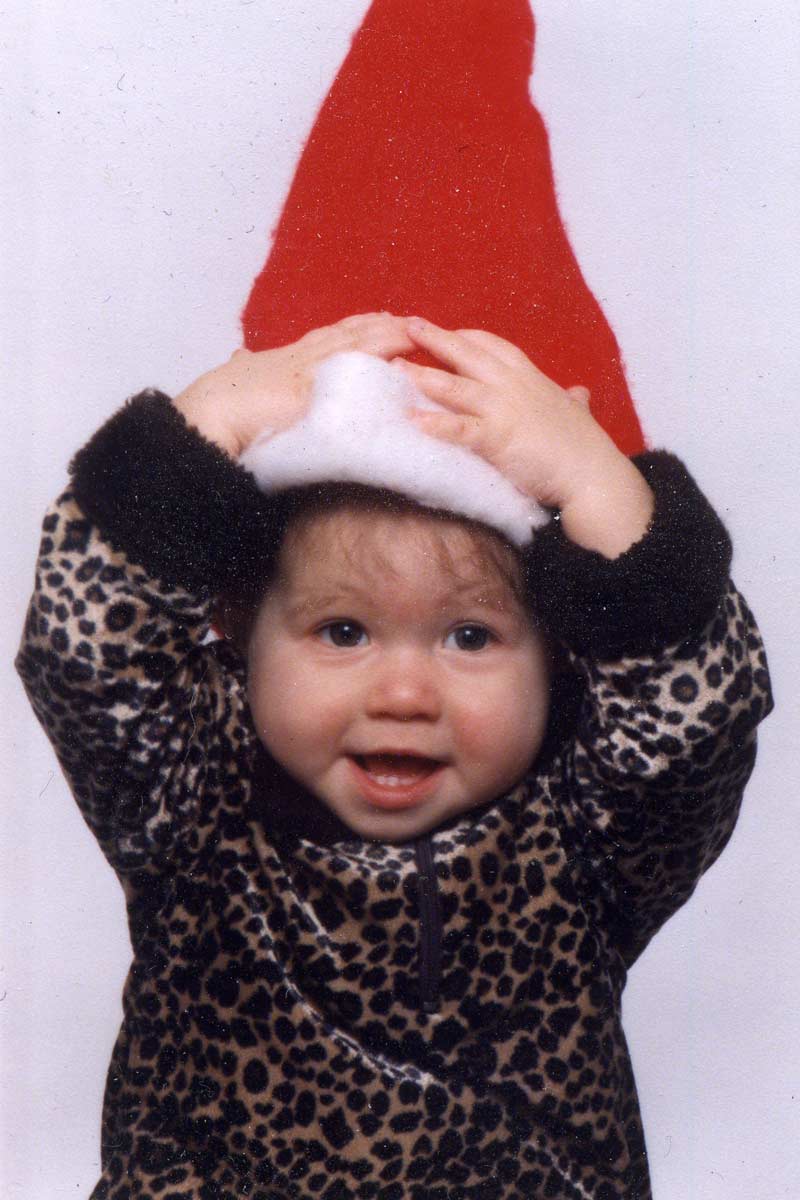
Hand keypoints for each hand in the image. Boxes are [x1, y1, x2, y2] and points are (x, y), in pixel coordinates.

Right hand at [174, 313, 415, 457]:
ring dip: (387, 336)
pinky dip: (378, 364)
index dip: (354, 327)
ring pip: (356, 344)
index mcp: (284, 357)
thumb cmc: (216, 405)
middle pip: (348, 333)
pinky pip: (354, 374)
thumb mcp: (234, 378)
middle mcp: (301, 357)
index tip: (376, 319)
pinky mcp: (316, 392)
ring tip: (415, 331)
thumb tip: (239, 357)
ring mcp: (310, 372)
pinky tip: (401, 361)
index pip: (327, 336)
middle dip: (379, 326)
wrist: (208, 415)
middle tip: (409, 319)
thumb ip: (243, 368)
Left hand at [396, 318, 653, 557]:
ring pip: (457, 386)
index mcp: (530, 378)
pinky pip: (460, 429)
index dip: (467, 337)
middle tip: (406, 325)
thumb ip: (573, 401)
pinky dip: (435, 424)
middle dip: (436, 338)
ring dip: (424, 375)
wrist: (593, 475)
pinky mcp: (498, 439)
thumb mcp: (579, 413)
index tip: (446, 331)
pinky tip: (412, 420)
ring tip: (395, 367)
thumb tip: (579, 392)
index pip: (493, 346)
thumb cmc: (586, 447)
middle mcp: (514, 387)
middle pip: (468, 355)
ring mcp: (504, 411)